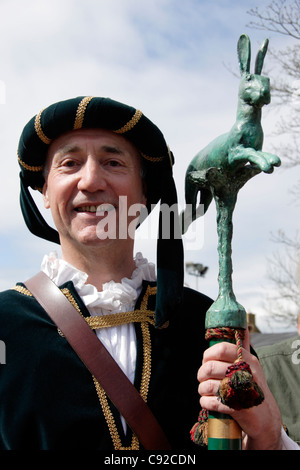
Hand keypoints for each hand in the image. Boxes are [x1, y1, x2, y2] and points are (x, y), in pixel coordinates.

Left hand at [197, 329, 281, 449]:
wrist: (266, 416)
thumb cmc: (253, 386)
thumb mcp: (251, 365)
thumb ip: (244, 347)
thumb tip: (243, 327)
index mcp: (247, 359)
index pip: (221, 348)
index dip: (208, 354)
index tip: (206, 361)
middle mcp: (246, 372)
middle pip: (210, 367)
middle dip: (201, 373)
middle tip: (202, 378)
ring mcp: (242, 390)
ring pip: (208, 385)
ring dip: (202, 389)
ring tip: (204, 390)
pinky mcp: (238, 408)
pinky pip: (212, 402)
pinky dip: (205, 402)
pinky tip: (207, 401)